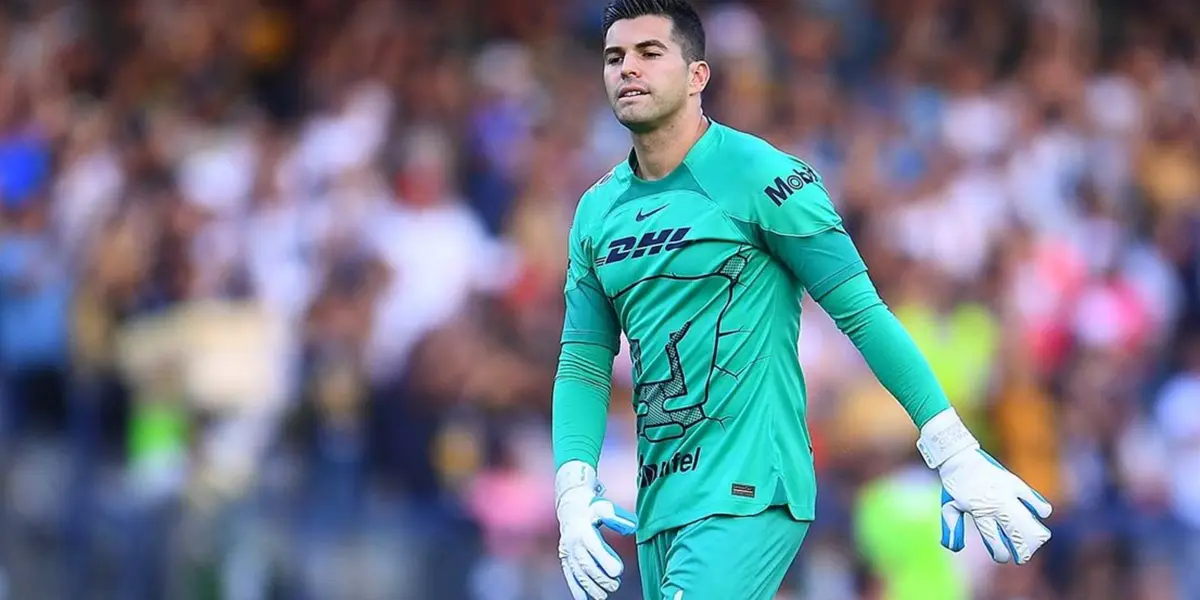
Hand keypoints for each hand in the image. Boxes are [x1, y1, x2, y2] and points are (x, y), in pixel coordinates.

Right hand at [556, 461, 638, 599]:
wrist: (571, 508)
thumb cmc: (592, 508)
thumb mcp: (604, 507)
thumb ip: (616, 517)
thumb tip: (632, 527)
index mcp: (583, 530)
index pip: (594, 547)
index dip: (605, 560)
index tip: (618, 571)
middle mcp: (573, 543)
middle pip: (586, 564)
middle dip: (600, 578)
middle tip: (615, 585)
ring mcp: (567, 552)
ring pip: (578, 573)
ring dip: (590, 587)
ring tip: (603, 595)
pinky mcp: (565, 559)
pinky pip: (570, 576)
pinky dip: (577, 589)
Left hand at [917, 409, 1052, 564]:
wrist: (959, 456)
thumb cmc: (954, 484)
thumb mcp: (949, 507)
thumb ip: (953, 528)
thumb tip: (955, 549)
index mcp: (979, 512)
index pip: (995, 540)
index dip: (1001, 553)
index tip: (1003, 557)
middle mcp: (995, 505)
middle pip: (1015, 533)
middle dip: (1022, 549)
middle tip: (1023, 558)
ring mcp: (1007, 493)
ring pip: (1026, 519)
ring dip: (1033, 533)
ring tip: (1038, 541)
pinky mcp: (1014, 482)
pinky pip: (1032, 497)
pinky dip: (1039, 506)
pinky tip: (1042, 514)